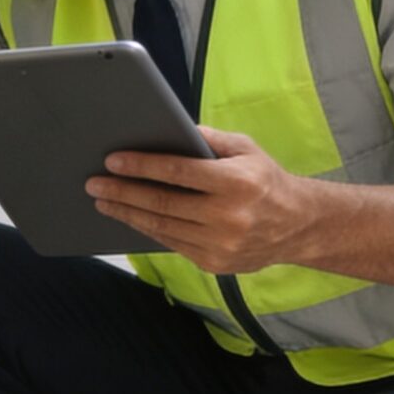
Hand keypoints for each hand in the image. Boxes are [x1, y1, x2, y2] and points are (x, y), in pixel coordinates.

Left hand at [87, 127, 318, 273]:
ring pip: (162, 227)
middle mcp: (229, 217)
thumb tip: (168, 130)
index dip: (141, 166)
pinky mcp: (214, 263)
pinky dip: (147, 229)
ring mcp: (221, 244)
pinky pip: (172, 244)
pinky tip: (130, 217)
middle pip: (163, 204)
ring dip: (127, 214)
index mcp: (237, 183)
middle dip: (123, 192)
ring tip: (104, 201)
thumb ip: (208, 139)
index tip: (112, 161)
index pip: (178, 172)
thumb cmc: (266, 180)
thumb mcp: (245, 149)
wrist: (298, 225)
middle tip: (94, 184)